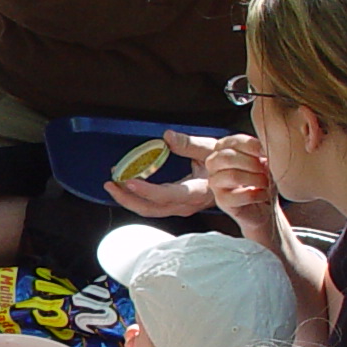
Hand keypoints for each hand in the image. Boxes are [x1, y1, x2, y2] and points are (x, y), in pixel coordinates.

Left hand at [103, 129, 221, 217]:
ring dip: (129, 200)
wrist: (236, 180)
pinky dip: (137, 198)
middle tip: (110, 184)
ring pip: (150, 210)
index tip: (129, 181)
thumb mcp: (210, 149)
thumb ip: (189, 144)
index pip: (166, 195)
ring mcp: (180, 207)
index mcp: (196, 192)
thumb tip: (168, 136)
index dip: (146, 191)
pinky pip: (153, 206)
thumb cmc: (225, 166)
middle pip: (152, 208)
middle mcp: (186, 204)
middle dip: (128, 199)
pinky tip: (126, 187)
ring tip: (113, 185)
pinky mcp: (175, 206)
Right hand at [200, 131, 281, 240]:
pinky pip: (238, 196)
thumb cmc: (263, 180)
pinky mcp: (221, 202)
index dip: (251, 145)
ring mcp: (215, 184)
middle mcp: (214, 165)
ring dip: (254, 179)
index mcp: (223, 149)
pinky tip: (264, 195)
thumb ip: (262, 153)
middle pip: (226, 157)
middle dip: (251, 163)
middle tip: (266, 169)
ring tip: (266, 182)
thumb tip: (266, 150)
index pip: (232, 141)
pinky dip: (256, 195)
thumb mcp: (264, 161)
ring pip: (232, 176)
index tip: (266, 152)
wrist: (264, 207)